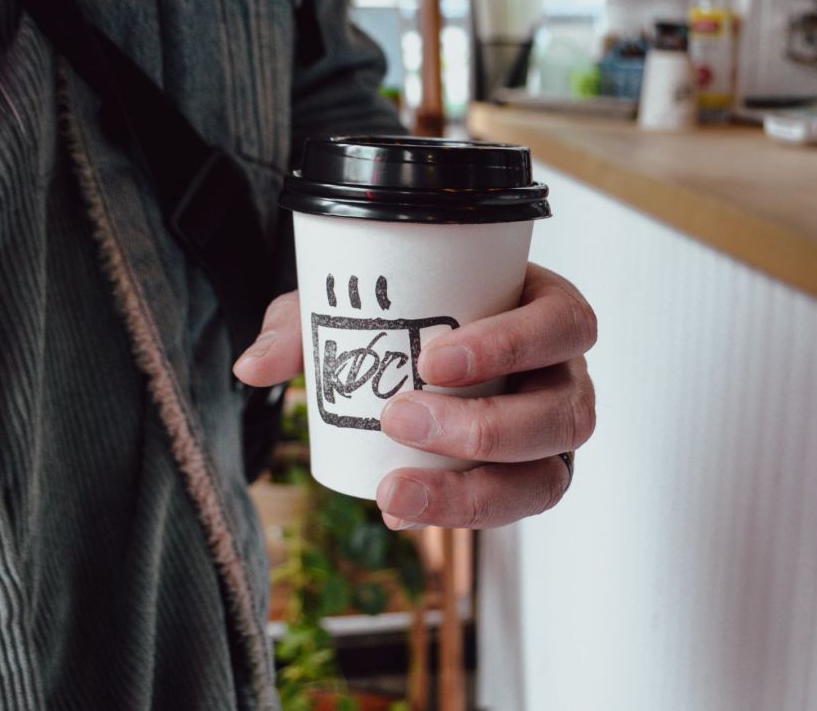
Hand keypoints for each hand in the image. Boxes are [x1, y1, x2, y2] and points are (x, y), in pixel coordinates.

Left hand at [233, 263, 596, 530]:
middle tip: (400, 418)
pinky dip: (460, 514)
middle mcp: (565, 376)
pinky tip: (402, 509)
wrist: (435, 346)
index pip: (565, 324)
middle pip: (563, 411)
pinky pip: (518, 507)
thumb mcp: (368, 302)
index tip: (433, 359)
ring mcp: (554, 433)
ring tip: (396, 490)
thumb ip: (309, 324)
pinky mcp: (533, 476)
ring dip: (473, 490)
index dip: (515, 344)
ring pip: (548, 475)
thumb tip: (251, 368)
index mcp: (547, 312)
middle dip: (484, 425)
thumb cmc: (415, 313)